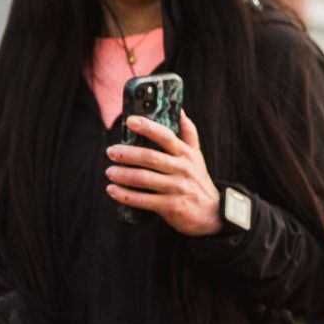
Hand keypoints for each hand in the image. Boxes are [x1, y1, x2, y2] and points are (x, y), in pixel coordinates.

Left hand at [108, 110, 223, 236]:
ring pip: (145, 179)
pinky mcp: (173, 207)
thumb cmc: (197, 180)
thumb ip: (188, 133)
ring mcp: (178, 189)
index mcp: (186, 154)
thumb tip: (180, 109)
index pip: (166, 136)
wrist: (213, 214)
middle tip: (111, 152)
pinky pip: (145, 200)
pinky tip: (113, 191)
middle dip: (128, 154)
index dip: (148, 127)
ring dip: (123, 175)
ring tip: (110, 172)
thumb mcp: (196, 156)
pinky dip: (126, 196)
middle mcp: (183, 169)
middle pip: (151, 157)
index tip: (130, 121)